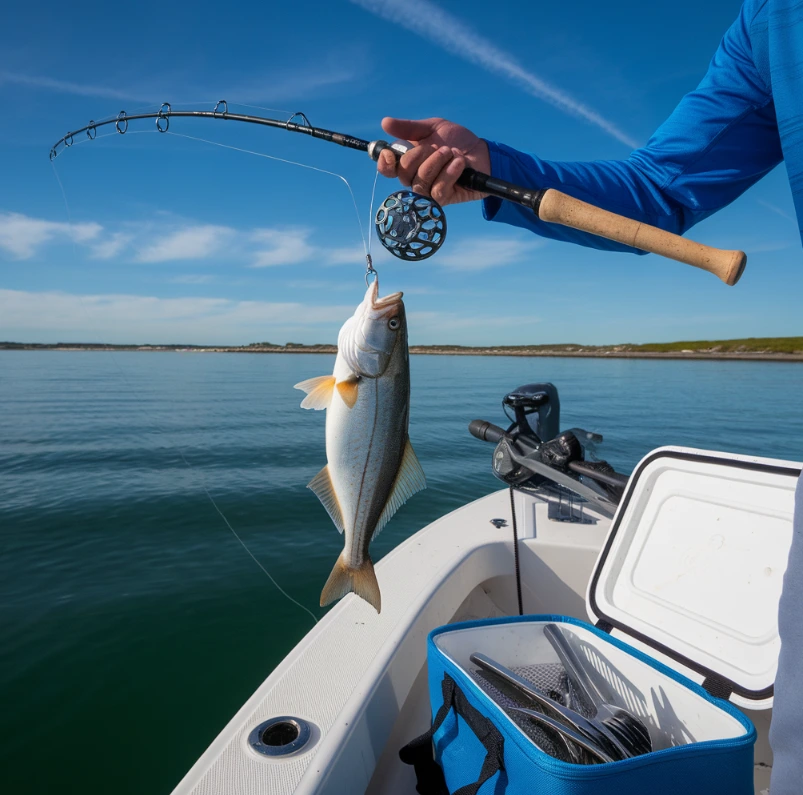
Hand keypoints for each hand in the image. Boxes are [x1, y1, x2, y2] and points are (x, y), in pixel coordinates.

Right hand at [376, 117, 490, 205]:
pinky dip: (449, 173)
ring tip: (452, 152)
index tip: (390, 152)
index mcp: (409, 162)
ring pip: (420, 183)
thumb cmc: (456, 140)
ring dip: (436, 163)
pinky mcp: (444, 199)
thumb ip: (409, 128)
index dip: (385, 163)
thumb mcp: (432, 128)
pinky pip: (438, 190)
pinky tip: (459, 163)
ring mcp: (429, 191)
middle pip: (403, 175)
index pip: (388, 170)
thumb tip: (385, 122)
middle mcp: (415, 178)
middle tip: (440, 147)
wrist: (481, 151)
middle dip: (420, 156)